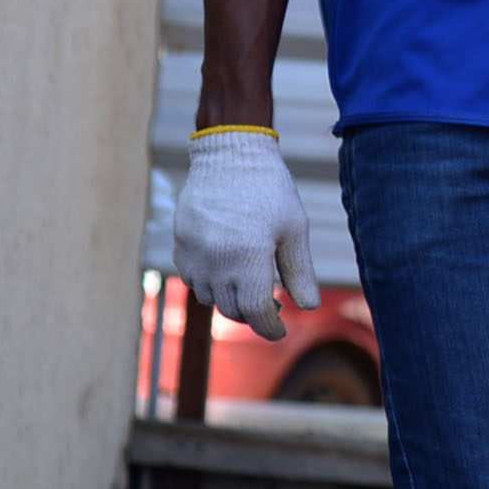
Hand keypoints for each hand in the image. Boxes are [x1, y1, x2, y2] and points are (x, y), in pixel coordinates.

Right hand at [172, 126, 318, 341]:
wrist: (229, 156)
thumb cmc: (270, 191)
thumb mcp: (295, 230)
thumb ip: (299, 271)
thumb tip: (309, 307)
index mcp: (248, 259)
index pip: (256, 312)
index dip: (270, 328)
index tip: (281, 331)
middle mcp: (216, 262)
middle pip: (233, 310)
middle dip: (254, 315)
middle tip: (274, 304)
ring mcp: (194, 255)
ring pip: (210, 298)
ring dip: (231, 300)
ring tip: (252, 285)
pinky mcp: (180, 245)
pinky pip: (192, 280)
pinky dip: (210, 284)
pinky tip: (229, 270)